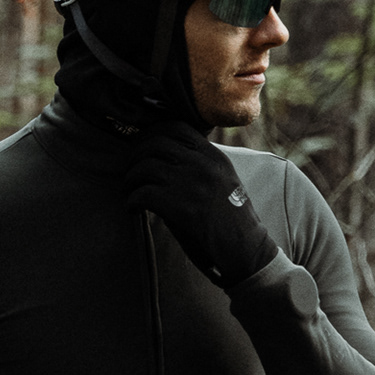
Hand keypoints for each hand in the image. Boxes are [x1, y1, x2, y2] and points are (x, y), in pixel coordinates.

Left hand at [123, 124, 278, 290]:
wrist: (245, 247)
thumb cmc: (231, 219)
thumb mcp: (224, 180)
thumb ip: (200, 165)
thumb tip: (166, 159)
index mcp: (213, 155)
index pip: (176, 128)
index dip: (152, 134)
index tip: (141, 147)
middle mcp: (201, 164)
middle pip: (155, 144)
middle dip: (135, 155)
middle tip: (129, 170)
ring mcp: (191, 184)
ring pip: (145, 167)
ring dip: (130, 179)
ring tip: (128, 191)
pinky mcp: (180, 206)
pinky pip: (143, 194)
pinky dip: (131, 201)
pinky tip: (132, 209)